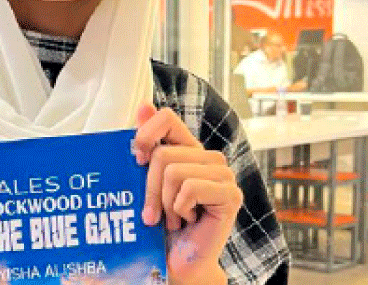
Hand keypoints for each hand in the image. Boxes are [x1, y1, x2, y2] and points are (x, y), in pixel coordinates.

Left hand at [132, 104, 242, 284]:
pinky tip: (189, 221)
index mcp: (189, 149)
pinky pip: (190, 188)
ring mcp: (224, 175)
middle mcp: (209, 157)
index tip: (136, 160)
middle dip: (149, 188)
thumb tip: (144, 106)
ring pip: (173, 171)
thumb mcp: (145, 181)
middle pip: (163, 153)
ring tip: (174, 218)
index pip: (166, 117)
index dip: (146, 135)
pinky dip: (180, 209)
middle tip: (154, 212)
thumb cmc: (160, 224)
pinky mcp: (231, 195)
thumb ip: (148, 145)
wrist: (178, 261)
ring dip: (164, 203)